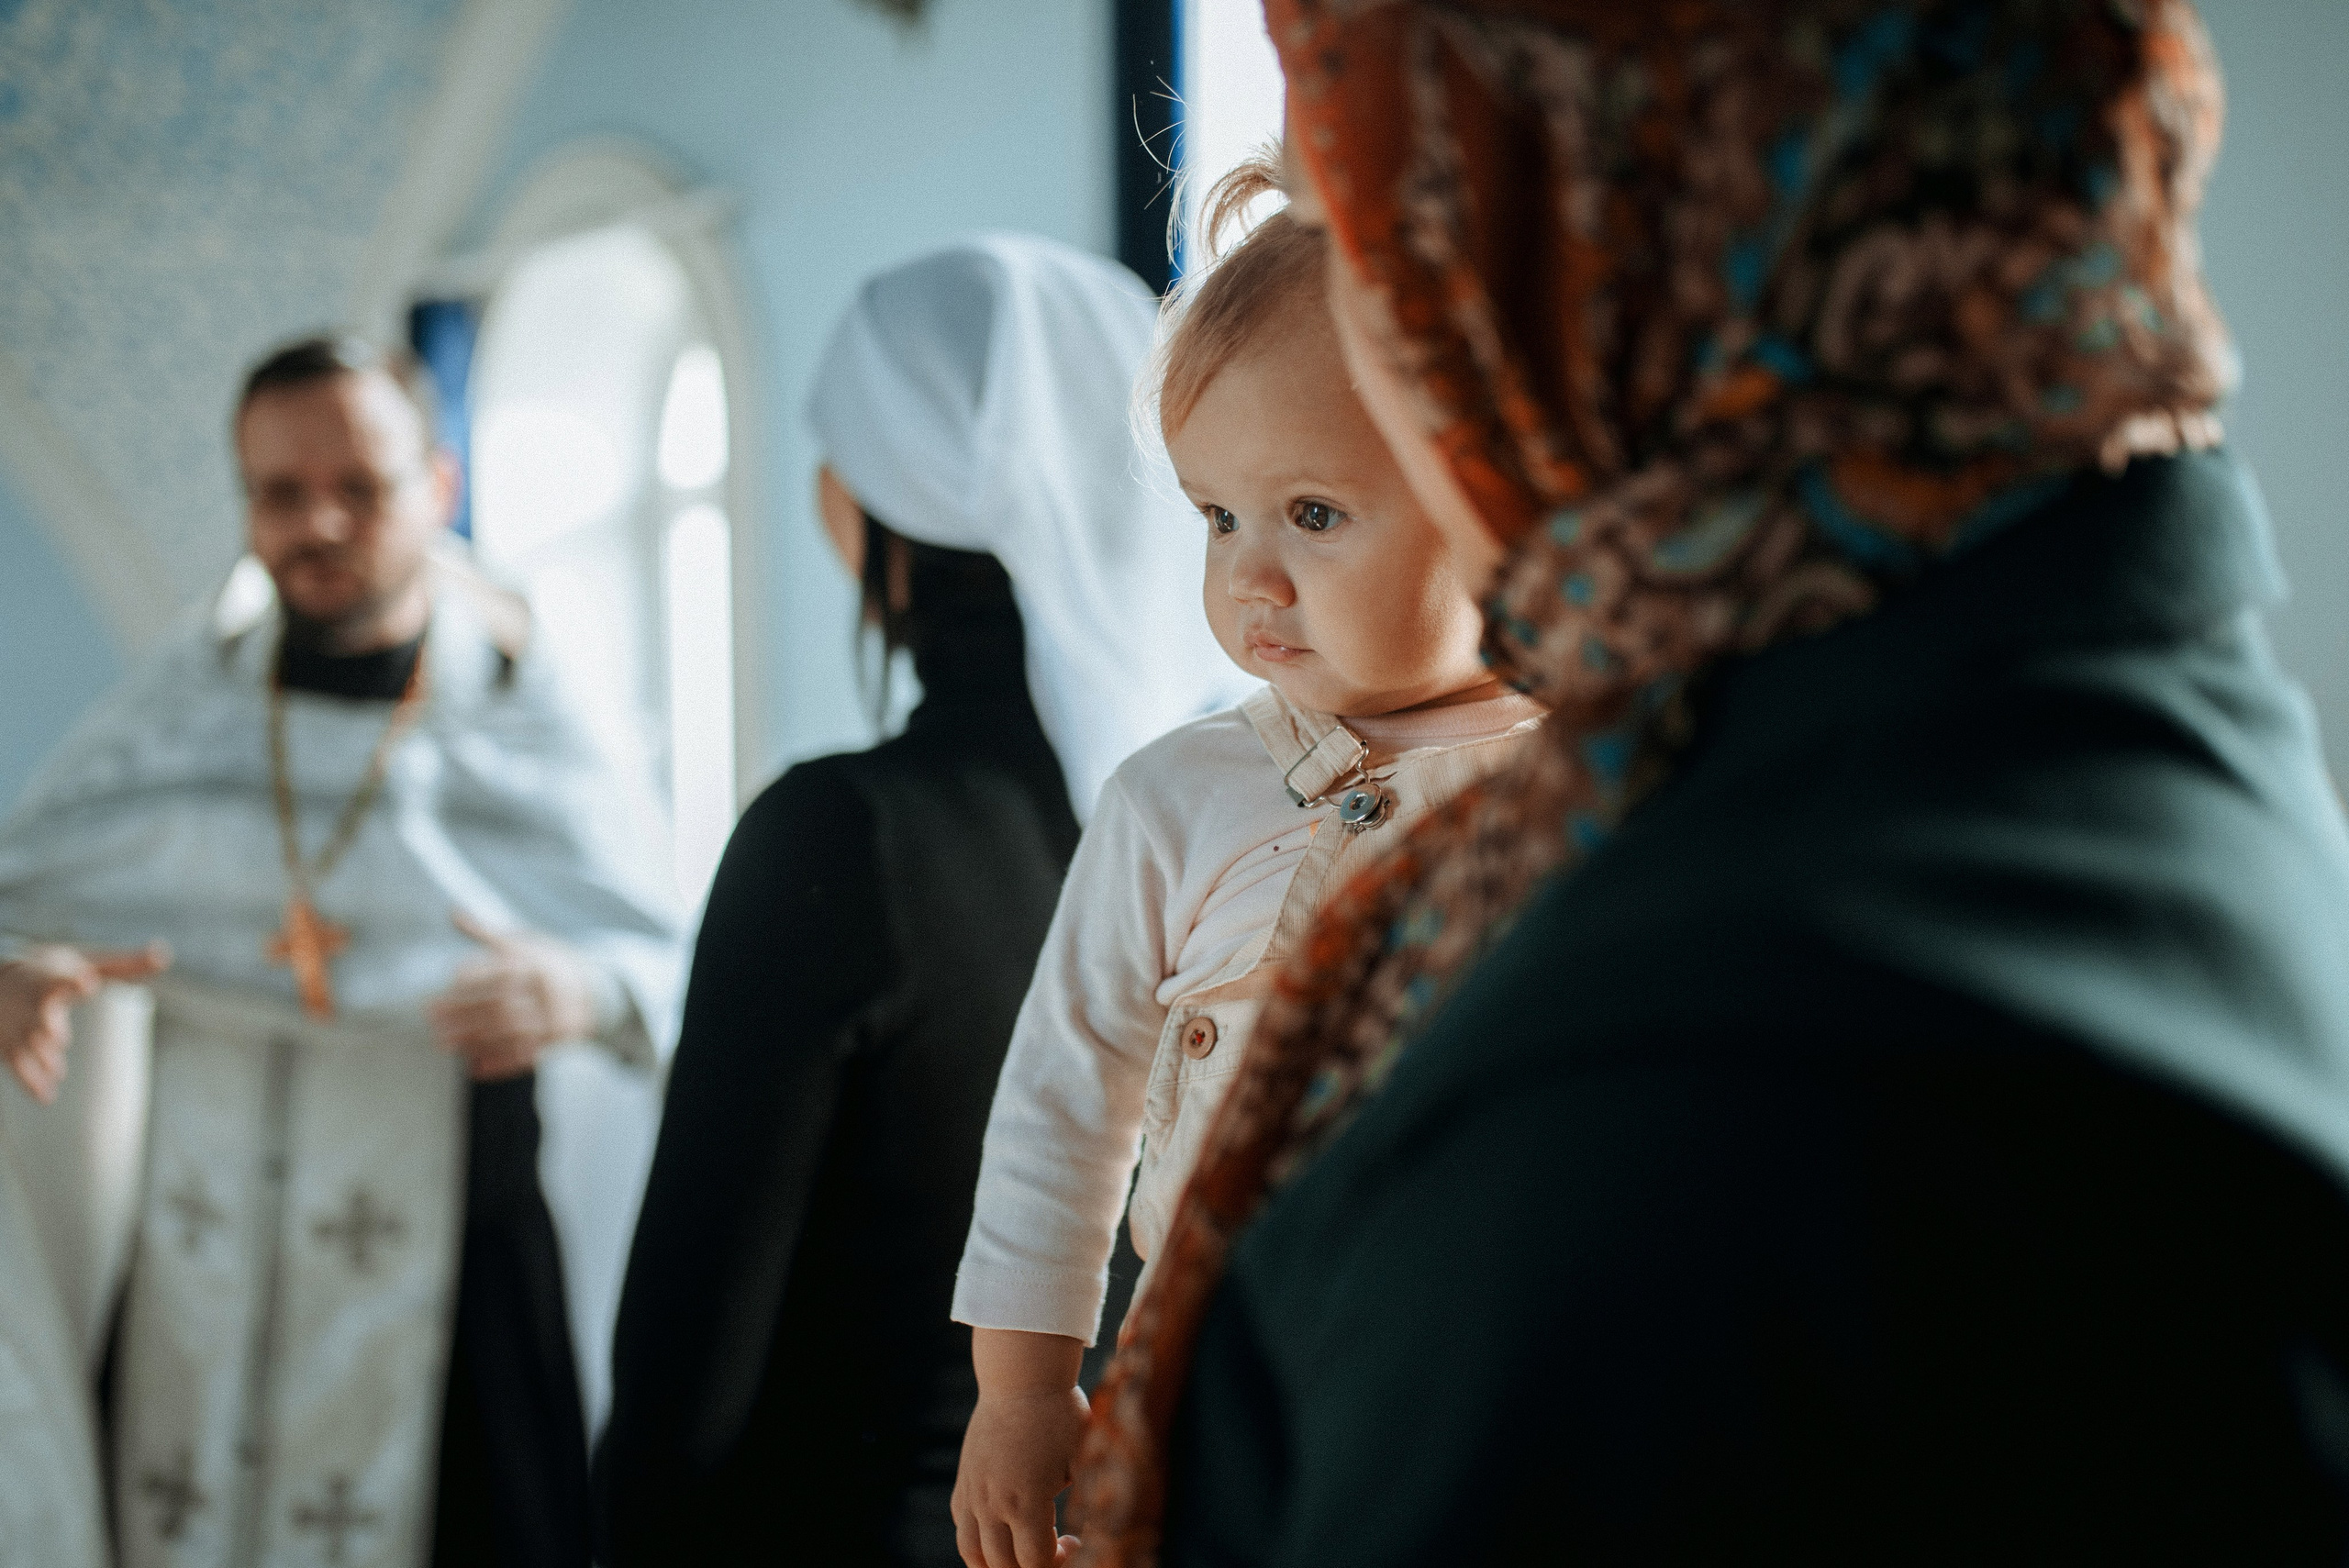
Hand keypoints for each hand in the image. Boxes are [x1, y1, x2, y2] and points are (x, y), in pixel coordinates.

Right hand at [0, 942, 169, 1102]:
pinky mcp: (6, 1043)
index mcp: (53, 976)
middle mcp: (31, 1000)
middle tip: (59, 1038)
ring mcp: (15, 1023)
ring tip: (58, 1071)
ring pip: (26, 1041)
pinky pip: (14, 1063)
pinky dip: (28, 1080)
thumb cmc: (55, 971)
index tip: (86, 983)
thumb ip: (125, 964)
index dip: (72, 981)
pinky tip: (45, 1096)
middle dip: (45, 1024)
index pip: (60, 977)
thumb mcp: (87, 962)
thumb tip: (165, 954)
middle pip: (37, 1012)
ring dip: (40, 1057)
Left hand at [428, 912, 598, 1081]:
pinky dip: (499, 1063)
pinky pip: (526, 1054)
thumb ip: (487, 934)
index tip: (445, 987)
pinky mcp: (559, 1039)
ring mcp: (555, 1016)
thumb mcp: (524, 942)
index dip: (469, 980)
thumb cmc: (547, 964)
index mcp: (535, 962)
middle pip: (497, 1005)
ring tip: (445, 1044)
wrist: (597, 990)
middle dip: (461, 1015)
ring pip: (508, 1032)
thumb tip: (453, 914)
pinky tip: (474, 1067)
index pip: (496, 972)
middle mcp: (546, 990)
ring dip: (474, 1041)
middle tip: (431, 1021)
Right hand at [954, 1329, 1089, 1567]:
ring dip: (996, 1564)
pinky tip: (1003, 1530)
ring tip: (1019, 1556)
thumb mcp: (1083, 1459)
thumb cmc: (1060, 1415)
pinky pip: (963, 1527)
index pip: (1036, 1561)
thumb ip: (1083, 1500)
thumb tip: (1094, 1530)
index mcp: (1026, 1501)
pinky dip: (979, 1541)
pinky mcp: (964, 1482)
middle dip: (1030, 1567)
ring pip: (972, 1553)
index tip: (1075, 1542)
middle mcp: (992, 1503)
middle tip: (1052, 1551)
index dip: (1060, 1562)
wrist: (1021, 1378)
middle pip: (1003, 1565)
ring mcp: (973, 1493)